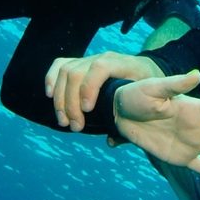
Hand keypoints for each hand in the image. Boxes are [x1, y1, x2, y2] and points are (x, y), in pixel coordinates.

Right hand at [45, 51, 166, 132]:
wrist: (148, 72)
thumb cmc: (149, 90)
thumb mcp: (150, 101)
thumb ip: (135, 119)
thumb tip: (112, 141)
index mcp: (124, 64)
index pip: (100, 68)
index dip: (89, 87)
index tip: (87, 110)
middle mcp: (104, 58)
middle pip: (77, 71)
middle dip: (71, 101)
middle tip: (75, 126)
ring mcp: (90, 59)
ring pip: (66, 70)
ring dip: (60, 98)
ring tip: (64, 120)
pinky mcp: (81, 63)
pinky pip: (60, 65)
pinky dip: (51, 79)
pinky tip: (50, 96)